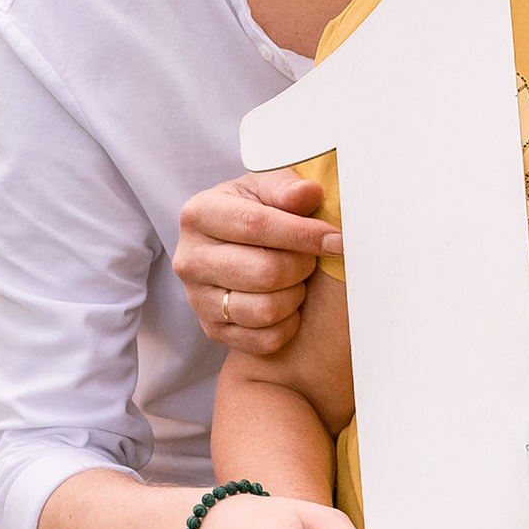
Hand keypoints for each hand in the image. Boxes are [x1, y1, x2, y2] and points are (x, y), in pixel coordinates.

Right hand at [175, 171, 338, 357]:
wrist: (232, 246)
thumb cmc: (255, 210)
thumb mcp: (266, 188)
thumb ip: (286, 189)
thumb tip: (309, 193)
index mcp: (200, 213)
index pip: (255, 225)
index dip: (302, 234)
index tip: (337, 240)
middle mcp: (190, 259)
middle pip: (263, 272)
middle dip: (302, 266)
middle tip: (313, 259)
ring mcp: (197, 299)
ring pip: (264, 310)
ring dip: (295, 296)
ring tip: (298, 280)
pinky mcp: (212, 330)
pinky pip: (264, 340)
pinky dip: (288, 325)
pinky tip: (291, 305)